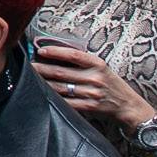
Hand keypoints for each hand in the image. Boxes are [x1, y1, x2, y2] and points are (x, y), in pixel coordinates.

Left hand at [31, 43, 151, 127]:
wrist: (127, 105)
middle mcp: (95, 78)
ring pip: (60, 88)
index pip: (73, 55)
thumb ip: (83, 61)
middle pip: (61, 72)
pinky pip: (66, 102)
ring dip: (43, 83)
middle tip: (28, 65)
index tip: (40, 50)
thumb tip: (55, 53)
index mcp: (98, 64)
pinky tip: (43, 94)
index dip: (55, 52)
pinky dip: (53, 98)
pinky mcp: (89, 107)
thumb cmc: (111, 83)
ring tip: (31, 78)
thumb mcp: (102, 67)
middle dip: (41, 69)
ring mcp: (91, 94)